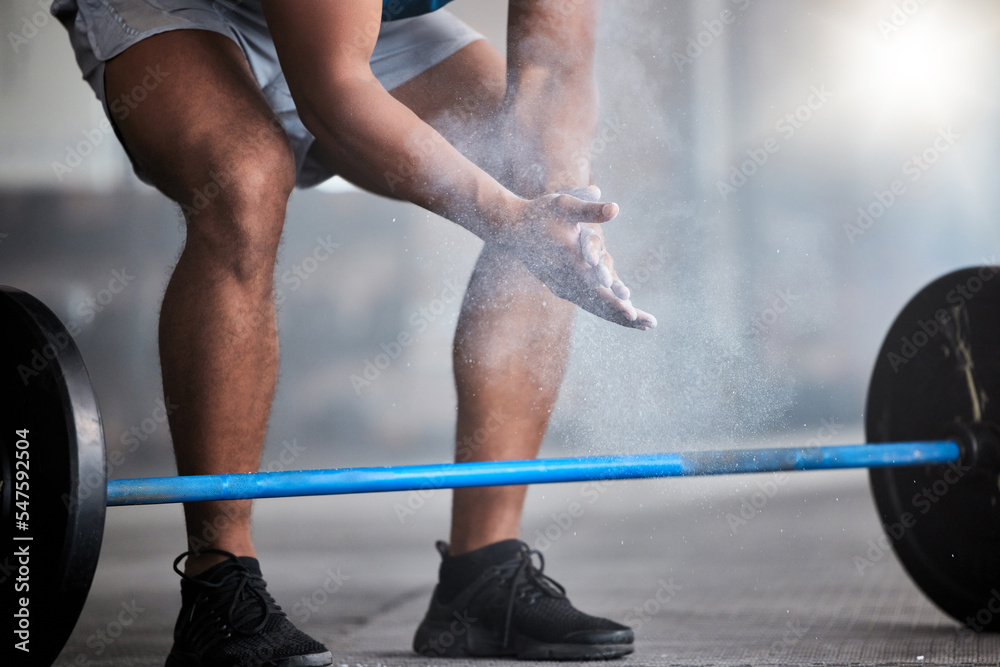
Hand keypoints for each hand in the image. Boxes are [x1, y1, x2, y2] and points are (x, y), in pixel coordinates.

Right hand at [499, 185, 656, 329]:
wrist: (510, 228)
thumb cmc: (538, 213)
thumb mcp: (563, 205)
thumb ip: (588, 208)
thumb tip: (615, 207)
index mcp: (570, 263)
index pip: (596, 288)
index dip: (615, 301)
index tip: (634, 314)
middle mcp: (567, 280)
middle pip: (599, 305)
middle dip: (626, 316)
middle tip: (651, 324)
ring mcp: (563, 287)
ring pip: (594, 308)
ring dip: (619, 317)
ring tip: (644, 324)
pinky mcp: (561, 288)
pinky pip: (587, 304)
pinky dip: (605, 311)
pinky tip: (620, 316)